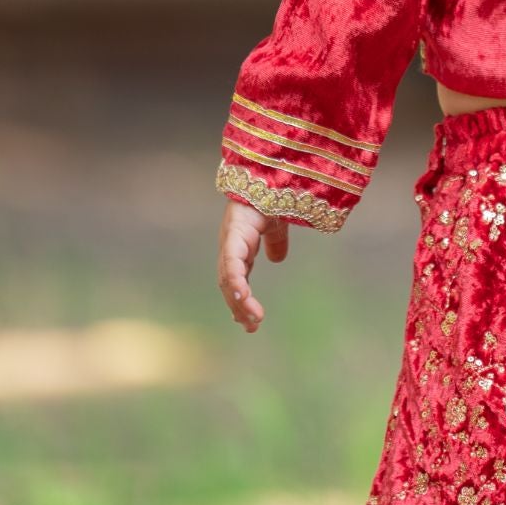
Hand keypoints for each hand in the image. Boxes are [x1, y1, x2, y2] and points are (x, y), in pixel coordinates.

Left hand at [217, 198, 290, 330]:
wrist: (271, 176)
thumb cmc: (271, 195)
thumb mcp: (277, 226)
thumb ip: (275, 242)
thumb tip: (277, 259)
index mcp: (239, 245)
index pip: (235, 277)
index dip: (240, 298)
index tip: (248, 320)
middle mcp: (230, 246)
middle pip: (228, 283)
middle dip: (239, 307)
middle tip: (252, 328)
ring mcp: (229, 241)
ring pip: (228, 279)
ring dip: (239, 301)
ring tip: (252, 320)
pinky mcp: (234, 235)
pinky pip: (232, 264)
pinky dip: (235, 282)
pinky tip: (242, 298)